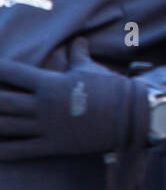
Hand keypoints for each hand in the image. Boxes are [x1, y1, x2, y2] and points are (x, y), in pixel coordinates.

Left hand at [0, 37, 146, 158]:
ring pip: (7, 126)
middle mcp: (43, 106)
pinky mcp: (52, 146)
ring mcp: (46, 127)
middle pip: (3, 102)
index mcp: (50, 83)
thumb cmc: (109, 88)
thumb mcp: (90, 69)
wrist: (129, 114)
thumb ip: (78, 55)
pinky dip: (2, 150)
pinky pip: (21, 150)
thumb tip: (78, 40)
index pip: (13, 73)